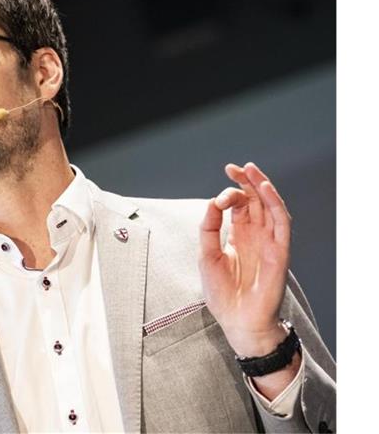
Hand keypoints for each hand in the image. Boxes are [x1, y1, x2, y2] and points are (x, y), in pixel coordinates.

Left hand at [199, 162, 291, 356]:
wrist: (237, 321)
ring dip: (262, 187)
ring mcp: (269, 243)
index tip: (222, 184)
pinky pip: (282, 223)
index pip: (240, 205)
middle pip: (255, 201)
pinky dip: (275, 205)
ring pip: (270, 207)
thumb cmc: (222, 293)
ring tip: (251, 171)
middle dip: (246, 182)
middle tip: (234, 168)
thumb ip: (209, 229)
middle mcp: (256, 236)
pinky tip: (264, 190)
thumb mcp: (207, 255)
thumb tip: (212, 202)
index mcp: (239, 236)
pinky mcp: (280, 252)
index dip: (232, 191)